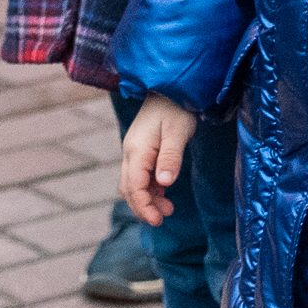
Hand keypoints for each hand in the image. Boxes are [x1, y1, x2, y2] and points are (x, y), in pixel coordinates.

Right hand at [118, 93, 196, 227]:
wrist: (169, 86)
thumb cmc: (176, 107)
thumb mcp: (178, 132)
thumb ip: (171, 157)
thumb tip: (165, 182)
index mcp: (137, 150)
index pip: (134, 186)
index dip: (144, 206)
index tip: (157, 220)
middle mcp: (131, 152)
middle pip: (129, 188)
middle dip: (143, 206)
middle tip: (161, 220)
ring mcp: (135, 151)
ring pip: (133, 183)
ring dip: (147, 198)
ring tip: (168, 209)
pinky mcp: (142, 150)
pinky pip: (140, 175)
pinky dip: (150, 188)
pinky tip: (165, 193)